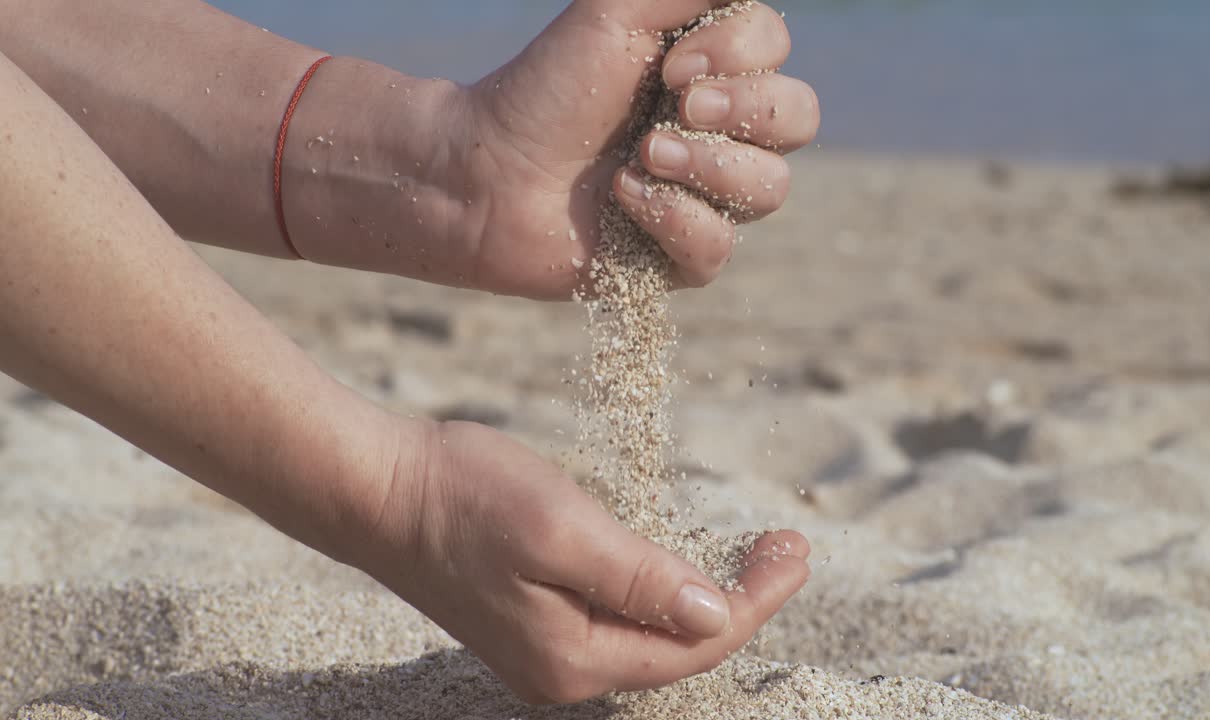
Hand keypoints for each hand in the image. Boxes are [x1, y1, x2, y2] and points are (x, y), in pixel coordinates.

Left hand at [290, 1, 819, 297]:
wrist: (485, 169)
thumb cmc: (547, 86)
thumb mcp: (619, 11)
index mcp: (712, 70)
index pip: (777, 52)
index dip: (739, 54)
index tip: (671, 64)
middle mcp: (721, 132)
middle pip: (798, 118)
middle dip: (742, 109)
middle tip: (674, 106)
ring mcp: (706, 197)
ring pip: (770, 189)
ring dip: (707, 166)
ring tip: (641, 158)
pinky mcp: (680, 256)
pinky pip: (718, 248)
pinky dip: (672, 219)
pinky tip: (623, 200)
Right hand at [352, 418, 810, 703]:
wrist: (379, 490)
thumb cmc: (464, 499)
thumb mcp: (563, 528)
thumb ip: (641, 579)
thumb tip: (717, 615)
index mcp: (575, 658)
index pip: (695, 643)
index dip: (755, 599)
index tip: (796, 548)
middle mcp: (563, 670)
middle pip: (679, 648)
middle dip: (741, 598)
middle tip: (787, 545)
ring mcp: (544, 649)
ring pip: (651, 634)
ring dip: (705, 591)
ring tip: (753, 552)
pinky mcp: (532, 618)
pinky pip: (620, 617)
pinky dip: (662, 588)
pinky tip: (680, 558)